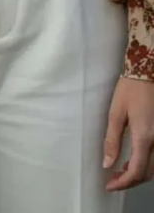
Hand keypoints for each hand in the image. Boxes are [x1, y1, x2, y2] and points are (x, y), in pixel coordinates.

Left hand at [103, 76, 153, 190]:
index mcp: (144, 137)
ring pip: (153, 167)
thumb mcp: (116, 113)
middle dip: (130, 181)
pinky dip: (145, 163)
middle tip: (113, 179)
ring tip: (121, 170)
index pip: (136, 171)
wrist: (148, 72)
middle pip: (147, 173)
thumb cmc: (130, 90)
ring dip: (138, 173)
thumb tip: (108, 164)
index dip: (123, 183)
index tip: (109, 185)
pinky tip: (133, 159)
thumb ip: (112, 140)